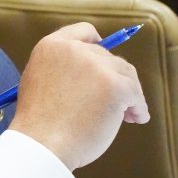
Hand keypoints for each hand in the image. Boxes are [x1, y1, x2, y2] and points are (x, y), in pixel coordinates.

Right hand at [9, 22, 149, 169]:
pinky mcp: (116, 85)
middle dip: (113, 78)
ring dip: (129, 93)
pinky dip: (138, 108)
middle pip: (108, 57)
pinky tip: (136, 119)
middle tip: (115, 102)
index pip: (83, 32)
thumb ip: (62, 70)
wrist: (43, 145)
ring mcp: (96, 66)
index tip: (103, 58)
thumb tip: (92, 74)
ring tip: (126, 115)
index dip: (96, 43)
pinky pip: (136, 94)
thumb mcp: (39, 83)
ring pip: (126, 74)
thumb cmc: (39, 125)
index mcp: (51, 47)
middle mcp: (74, 50)